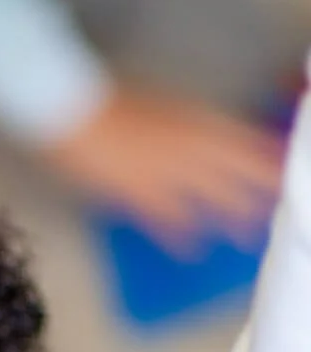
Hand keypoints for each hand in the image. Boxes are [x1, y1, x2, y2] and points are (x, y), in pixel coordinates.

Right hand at [43, 86, 284, 243]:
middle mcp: (189, 147)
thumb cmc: (111, 99)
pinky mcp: (139, 195)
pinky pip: (167, 219)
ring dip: (231, 217)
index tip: (279, 172)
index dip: (265, 159)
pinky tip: (192, 251)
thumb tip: (204, 140)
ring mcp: (166, 173)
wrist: (71, 108)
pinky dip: (180, 236)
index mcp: (196, 120)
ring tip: (248, 236)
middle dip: (258, 191)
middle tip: (273, 209)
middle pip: (238, 173)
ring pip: (211, 198)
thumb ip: (185, 127)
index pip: (246, 143)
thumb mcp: (162, 107)